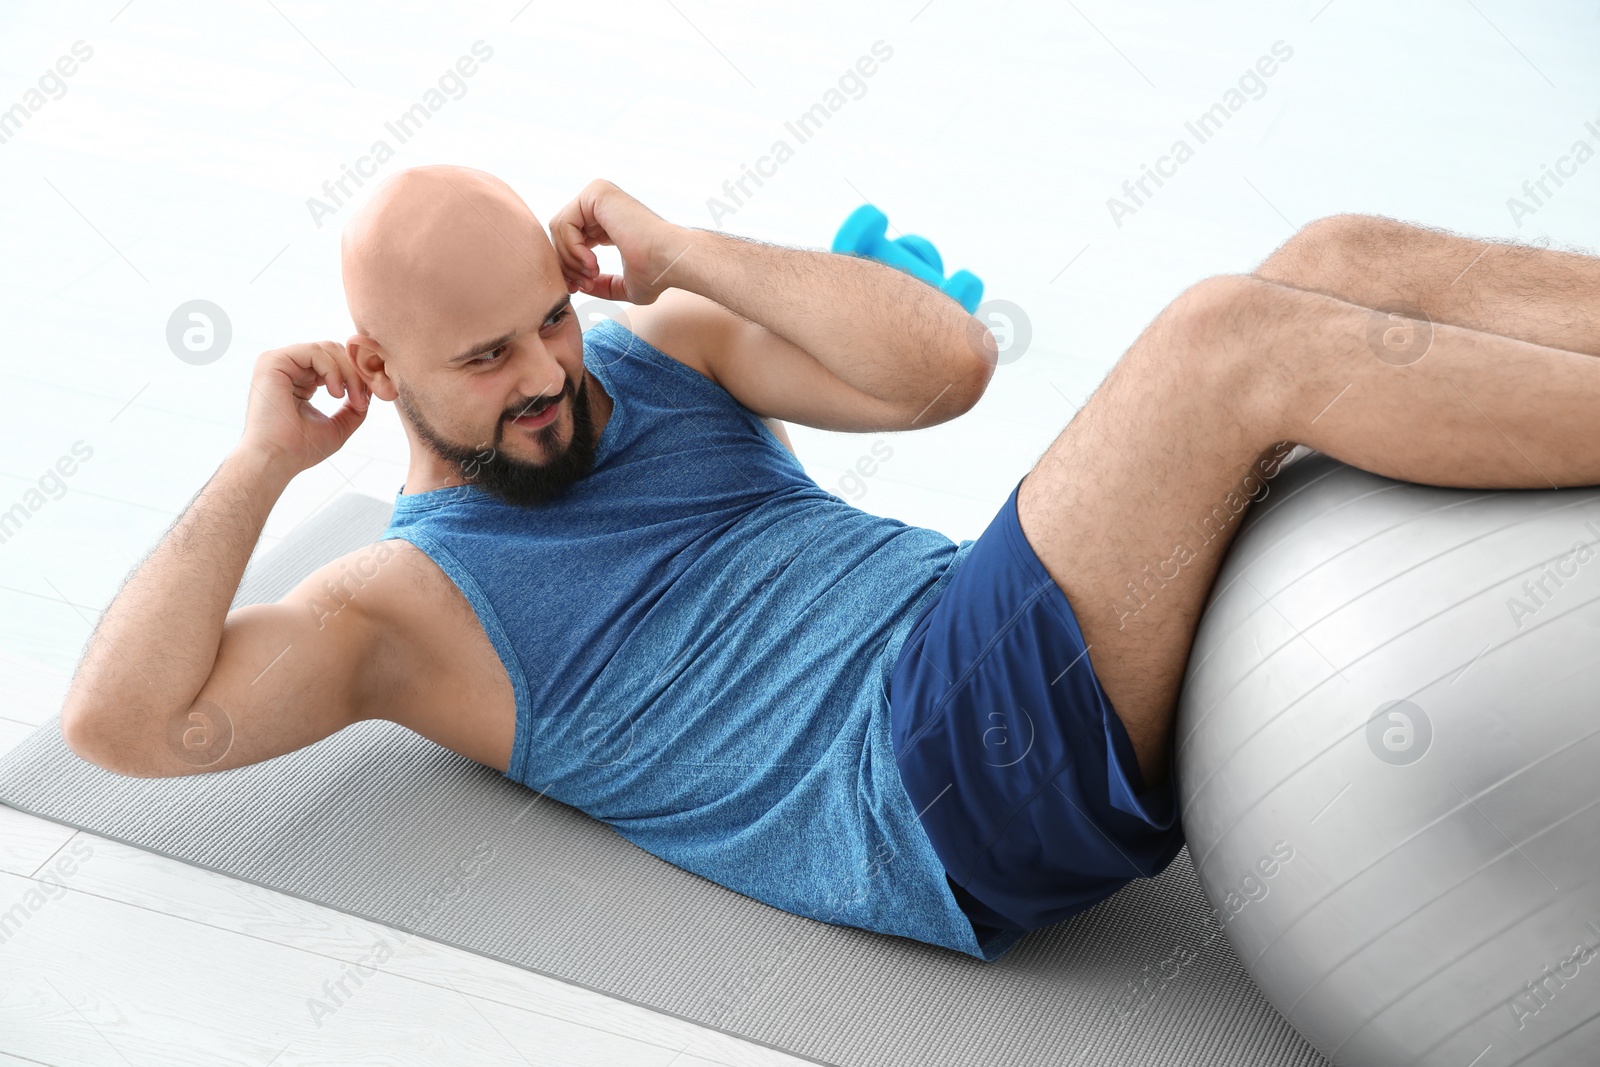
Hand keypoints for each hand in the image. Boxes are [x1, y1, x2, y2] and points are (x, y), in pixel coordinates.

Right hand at [240, 341, 368, 472]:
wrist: (277, 459)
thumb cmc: (301, 448)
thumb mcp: (338, 426)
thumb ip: (353, 407)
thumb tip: (371, 389)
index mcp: (301, 380)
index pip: (336, 361)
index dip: (357, 376)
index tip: (367, 400)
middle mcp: (289, 368)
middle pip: (334, 351)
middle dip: (356, 373)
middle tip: (362, 400)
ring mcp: (279, 363)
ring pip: (328, 349)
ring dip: (349, 373)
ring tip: (352, 399)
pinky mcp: (273, 361)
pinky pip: (314, 351)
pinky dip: (333, 370)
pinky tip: (335, 393)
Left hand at [547, 179, 687, 304]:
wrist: (670, 260)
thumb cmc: (657, 274)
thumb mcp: (625, 285)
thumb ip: (604, 284)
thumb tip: (582, 287)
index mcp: (608, 220)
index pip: (571, 238)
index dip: (570, 265)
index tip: (581, 287)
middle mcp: (602, 203)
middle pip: (560, 233)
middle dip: (567, 264)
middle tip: (584, 284)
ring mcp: (599, 194)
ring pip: (559, 228)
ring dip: (570, 259)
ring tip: (592, 274)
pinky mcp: (597, 193)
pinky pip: (564, 223)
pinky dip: (572, 248)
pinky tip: (592, 263)